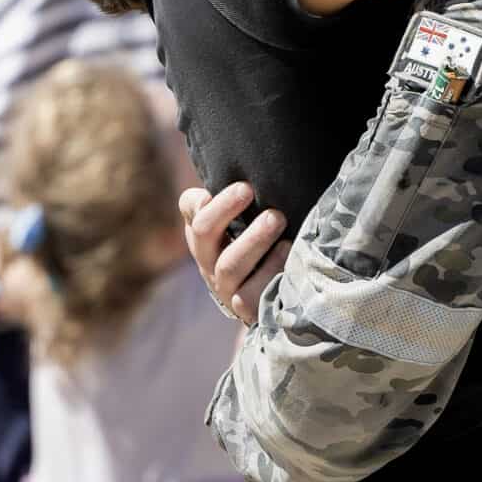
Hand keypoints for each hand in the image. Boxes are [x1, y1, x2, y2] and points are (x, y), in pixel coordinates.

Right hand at [179, 182, 288, 326]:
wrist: (274, 303)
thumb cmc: (267, 249)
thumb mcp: (253, 222)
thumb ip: (244, 198)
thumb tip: (253, 171)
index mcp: (207, 235)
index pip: (192, 210)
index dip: (199, 199)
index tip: (224, 182)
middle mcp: (210, 260)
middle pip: (203, 232)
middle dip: (224, 209)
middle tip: (249, 189)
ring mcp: (226, 287)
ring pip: (228, 265)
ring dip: (252, 239)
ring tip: (277, 219)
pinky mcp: (246, 310)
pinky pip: (249, 296)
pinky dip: (269, 273)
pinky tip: (289, 254)